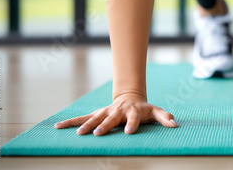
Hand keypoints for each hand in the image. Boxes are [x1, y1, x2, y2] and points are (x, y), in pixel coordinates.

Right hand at [54, 93, 176, 135]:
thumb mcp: (156, 112)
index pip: (133, 119)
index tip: (129, 132)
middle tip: (98, 134)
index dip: (132, 124)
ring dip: (86, 125)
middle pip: (111, 119)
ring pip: (95, 118)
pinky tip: (58, 127)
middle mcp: (118, 111)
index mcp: (133, 111)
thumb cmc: (144, 109)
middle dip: (105, 126)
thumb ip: (164, 117)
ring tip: (78, 133)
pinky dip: (70, 122)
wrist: (130, 98)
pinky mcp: (96, 114)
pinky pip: (82, 118)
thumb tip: (175, 124)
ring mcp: (105, 112)